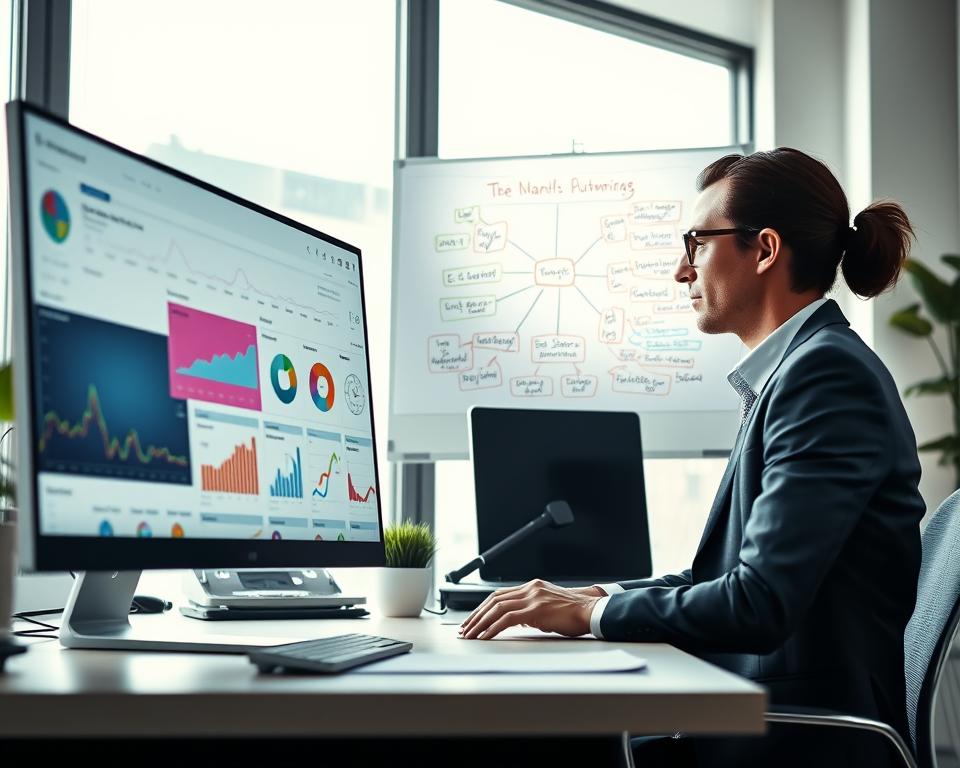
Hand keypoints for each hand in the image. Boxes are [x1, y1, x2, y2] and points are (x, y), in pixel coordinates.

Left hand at [458, 579, 599, 639]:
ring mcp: (532, 597)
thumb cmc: (575, 613)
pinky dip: (492, 628)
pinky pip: (507, 619)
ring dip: (480, 623)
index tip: (473, 620)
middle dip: (476, 615)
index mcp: (532, 587)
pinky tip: (485, 637)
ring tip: (470, 635)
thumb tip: (517, 621)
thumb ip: (532, 611)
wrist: (593, 610)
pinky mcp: (536, 609)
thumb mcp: (549, 608)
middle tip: (465, 629)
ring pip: (496, 608)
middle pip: (493, 600)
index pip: (500, 595)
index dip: (483, 608)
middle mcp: (530, 588)